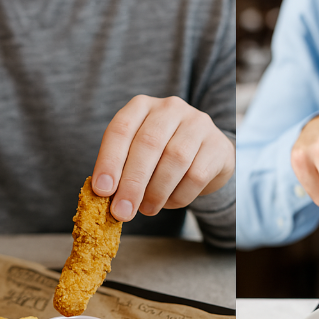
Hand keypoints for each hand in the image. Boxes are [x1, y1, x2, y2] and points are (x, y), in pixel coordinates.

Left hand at [91, 95, 234, 221]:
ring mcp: (197, 123)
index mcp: (141, 106)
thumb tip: (107, 197)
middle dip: (132, 183)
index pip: (121, 129)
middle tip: (122, 212)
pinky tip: (170, 203)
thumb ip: (121, 169)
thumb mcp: (137, 155)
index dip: (109, 160)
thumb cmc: (162, 157)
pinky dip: (179, 196)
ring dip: (156, 191)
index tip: (102, 190)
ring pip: (175, 159)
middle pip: (149, 143)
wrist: (206, 156)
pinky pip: (197, 175)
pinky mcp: (217, 145)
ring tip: (147, 209)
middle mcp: (170, 108)